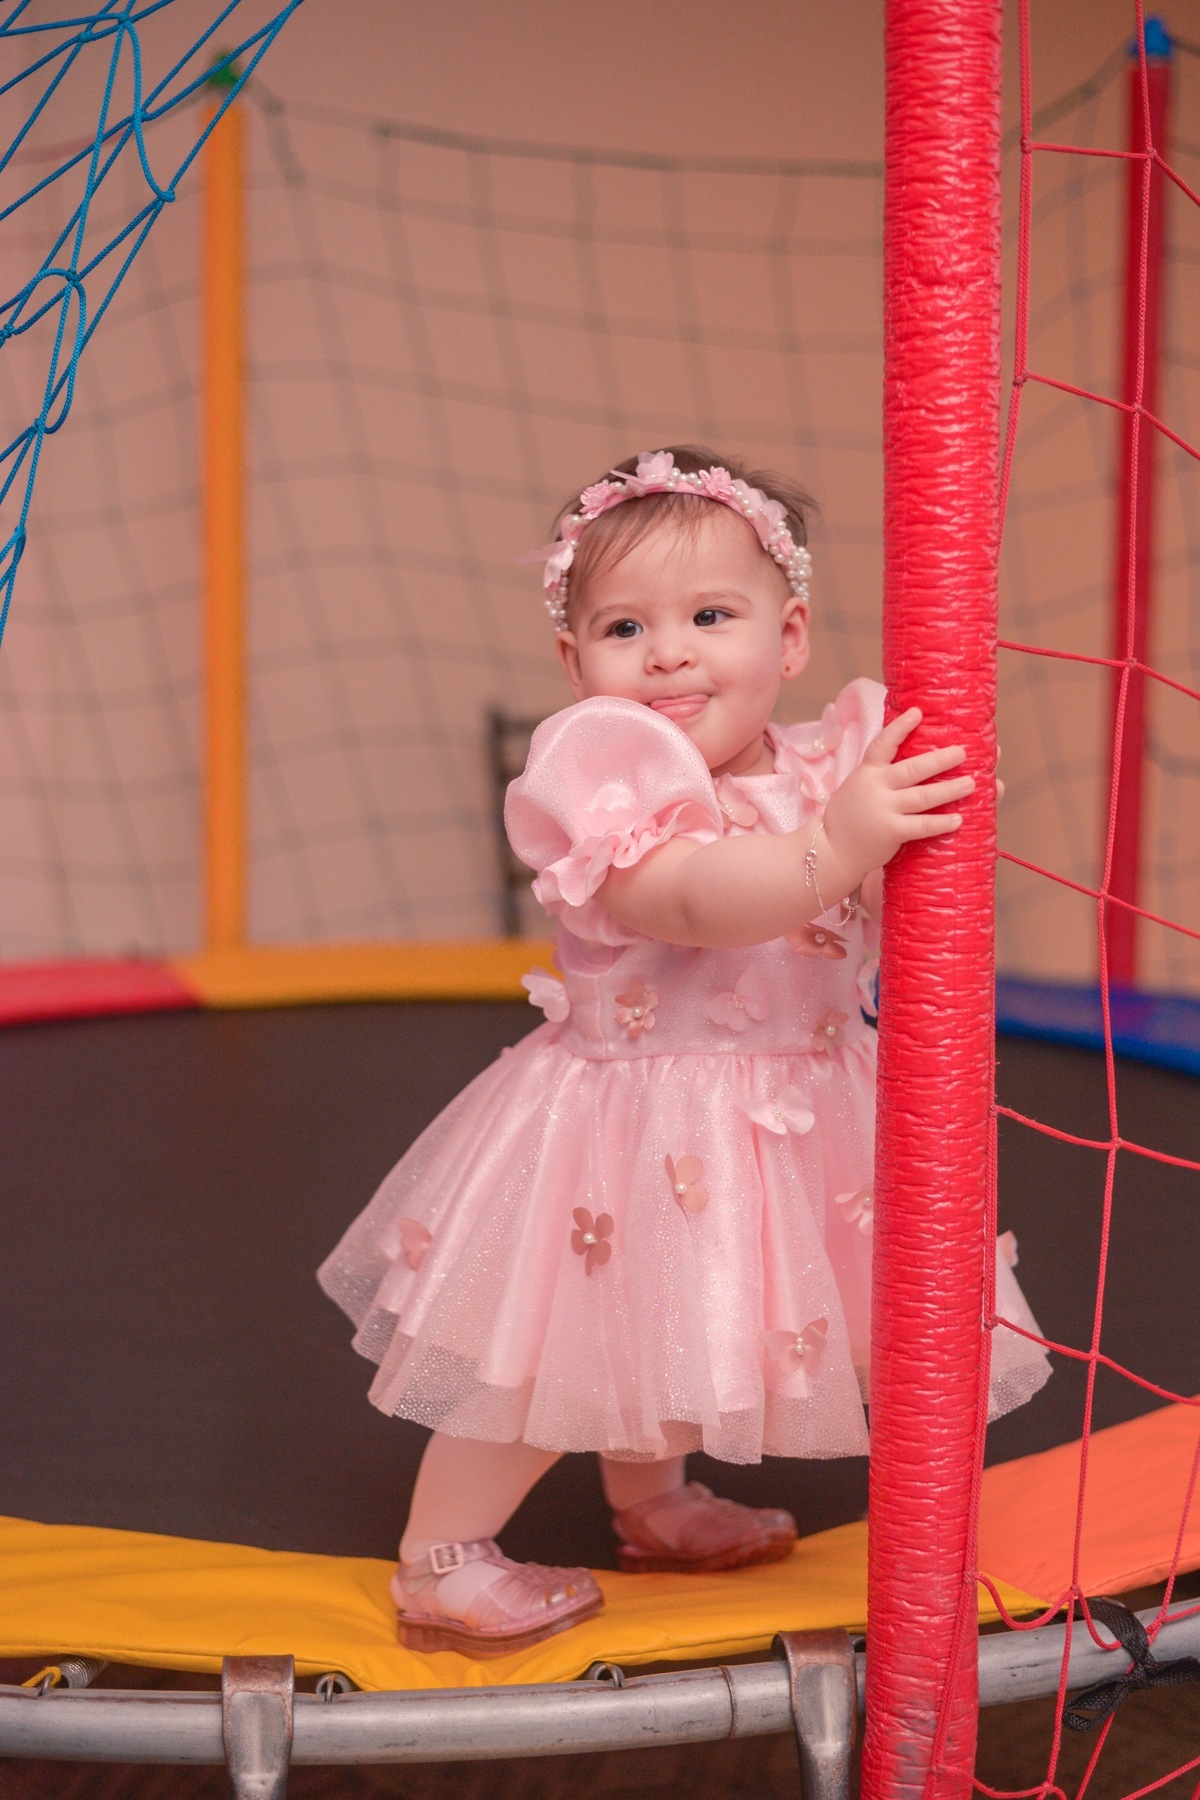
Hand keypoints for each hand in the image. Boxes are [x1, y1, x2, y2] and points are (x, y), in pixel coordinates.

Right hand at [819, 707, 975, 891]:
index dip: (900, 728)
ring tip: (971, 784)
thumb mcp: (859, 787)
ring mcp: (883, 810)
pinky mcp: (890, 832)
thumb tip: (919, 766)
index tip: (918, 712)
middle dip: (939, 760)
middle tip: (963, 752)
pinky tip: (958, 819)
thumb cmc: (851, 817)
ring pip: (922, 797)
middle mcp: (876, 787)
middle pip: (911, 769)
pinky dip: (940, 823)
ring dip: (949, 790)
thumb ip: (882, 777)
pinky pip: (921, 826)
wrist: (831, 849)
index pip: (882, 744)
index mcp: (868, 772)